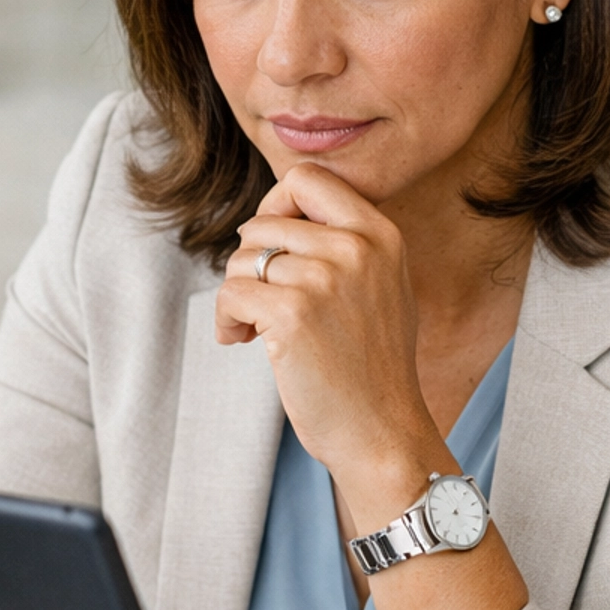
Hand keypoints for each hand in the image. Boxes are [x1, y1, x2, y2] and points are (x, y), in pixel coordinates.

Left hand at [219, 165, 446, 531]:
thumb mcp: (380, 286)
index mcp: (380, 233)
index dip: (276, 206)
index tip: (273, 247)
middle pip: (263, 222)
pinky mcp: (293, 314)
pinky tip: (245, 342)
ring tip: (258, 329)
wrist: (382, 432)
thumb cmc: (372, 367)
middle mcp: (356, 247)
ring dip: (238, 297)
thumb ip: (344, 242)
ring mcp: (325, 278)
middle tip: (264, 305)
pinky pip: (231, 294)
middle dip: (252, 263)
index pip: (307, 178)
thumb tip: (276, 211)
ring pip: (242, 259)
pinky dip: (227, 320)